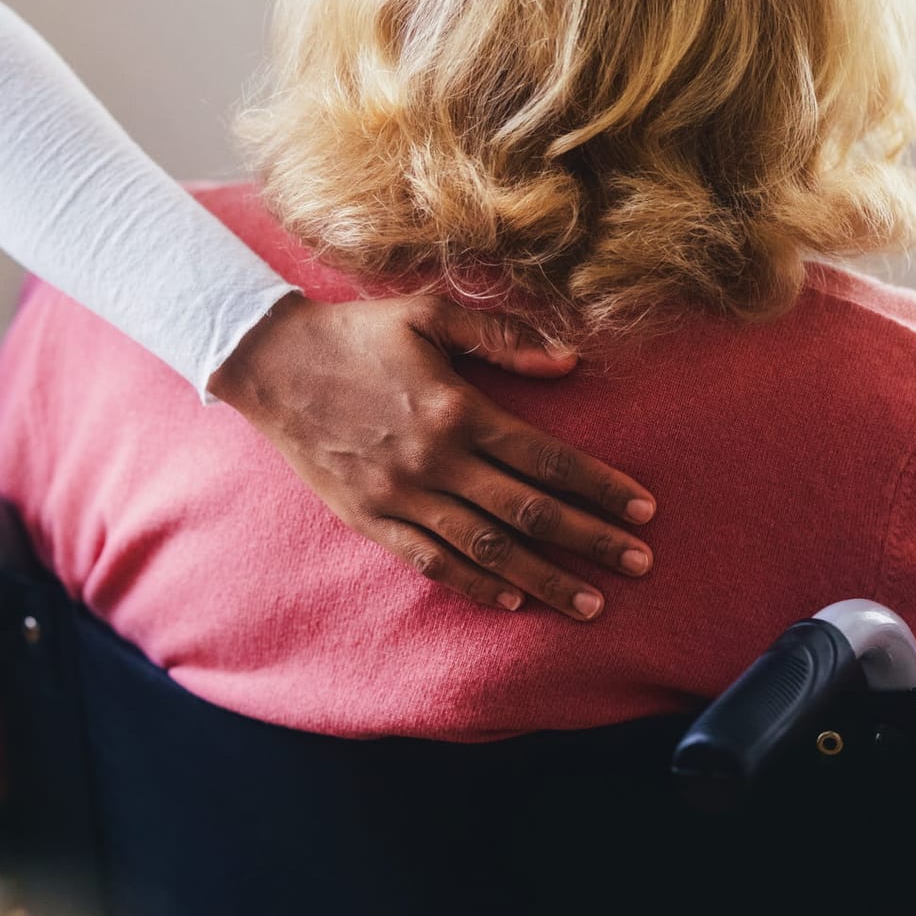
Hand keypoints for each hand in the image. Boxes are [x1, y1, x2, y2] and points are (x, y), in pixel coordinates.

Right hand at [207, 294, 655, 618]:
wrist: (271, 364)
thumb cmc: (356, 333)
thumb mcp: (430, 313)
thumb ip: (504, 337)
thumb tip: (571, 361)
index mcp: (457, 410)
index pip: (548, 459)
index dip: (601, 487)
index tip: (644, 509)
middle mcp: (434, 462)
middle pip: (529, 512)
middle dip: (591, 541)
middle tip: (640, 563)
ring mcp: (401, 496)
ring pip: (487, 549)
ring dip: (544, 579)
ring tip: (590, 603)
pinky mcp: (370, 519)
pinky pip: (431, 563)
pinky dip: (475, 585)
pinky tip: (512, 600)